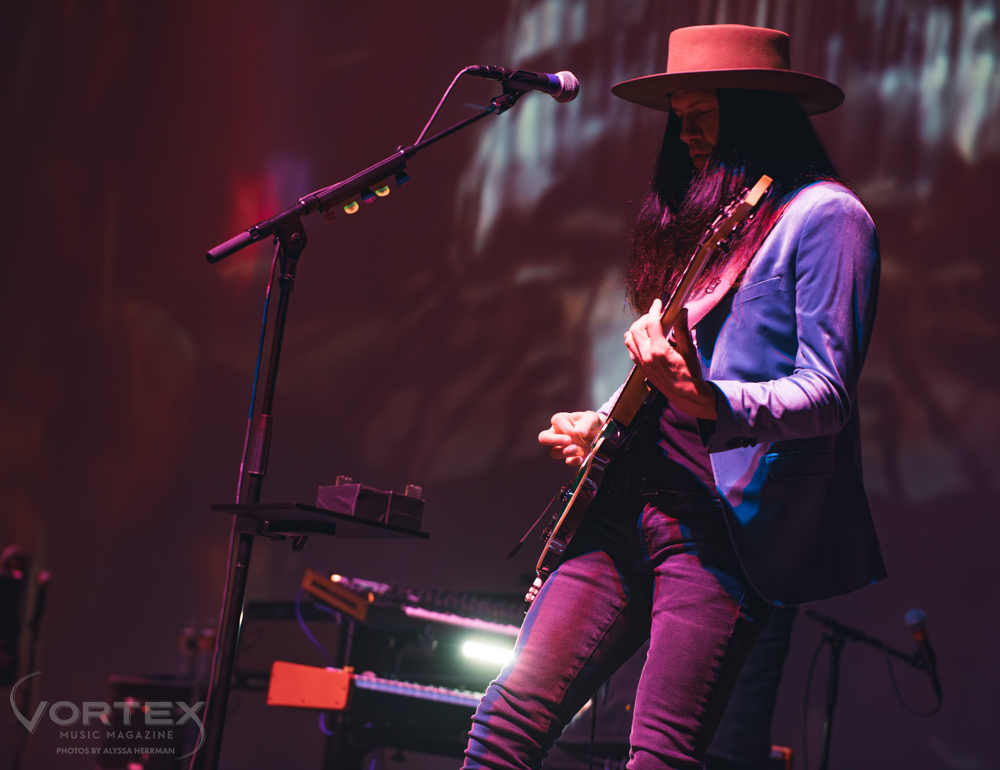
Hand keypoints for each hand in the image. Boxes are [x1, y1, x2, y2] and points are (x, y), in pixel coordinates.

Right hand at [538, 411, 604, 466]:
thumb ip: (586, 422)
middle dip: (554, 440)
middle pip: (544, 437)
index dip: (566, 427)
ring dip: (564, 452)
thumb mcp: (592, 418)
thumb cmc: (593, 422)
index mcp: (562, 420)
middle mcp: (558, 433)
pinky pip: (567, 461)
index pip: (556, 421)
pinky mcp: (571, 457)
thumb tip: (579, 431)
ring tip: (576, 449)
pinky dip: (573, 461)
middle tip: (568, 441)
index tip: (578, 431)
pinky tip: (581, 458)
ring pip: (554, 452)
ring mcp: (563, 447)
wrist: (602, 433)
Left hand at [624, 300, 716, 418]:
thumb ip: (682, 329)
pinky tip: (645, 339)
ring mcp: (642, 363)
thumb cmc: (689, 373)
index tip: (658, 303)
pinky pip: (631, 349)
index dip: (655, 310)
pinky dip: (635, 340)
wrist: (685, 393)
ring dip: (637, 329)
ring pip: (629, 339)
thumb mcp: (689, 350)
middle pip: (635, 329)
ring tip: (649, 326)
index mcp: (659, 351)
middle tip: (655, 316)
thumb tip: (681, 312)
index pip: (652, 323)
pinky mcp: (641, 367)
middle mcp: (647, 356)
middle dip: (644, 319)